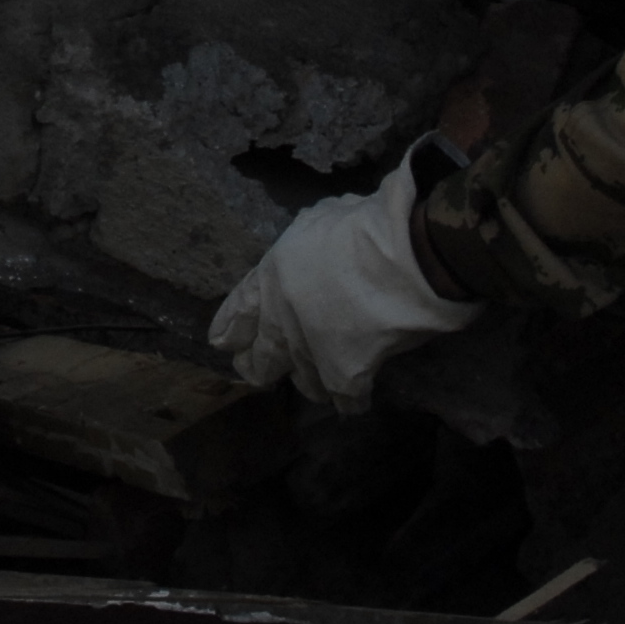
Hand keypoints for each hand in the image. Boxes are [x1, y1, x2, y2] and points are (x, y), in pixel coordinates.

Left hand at [207, 147, 484, 408]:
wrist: (404, 257)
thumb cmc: (367, 226)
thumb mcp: (321, 219)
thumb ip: (307, 240)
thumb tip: (313, 243)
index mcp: (274, 273)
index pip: (242, 307)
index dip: (231, 326)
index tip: (220, 343)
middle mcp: (283, 316)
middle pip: (263, 351)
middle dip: (257, 365)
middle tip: (254, 374)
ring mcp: (311, 348)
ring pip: (302, 377)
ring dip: (307, 382)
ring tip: (311, 388)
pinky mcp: (344, 373)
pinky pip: (344, 397)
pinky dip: (350, 401)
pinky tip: (352, 404)